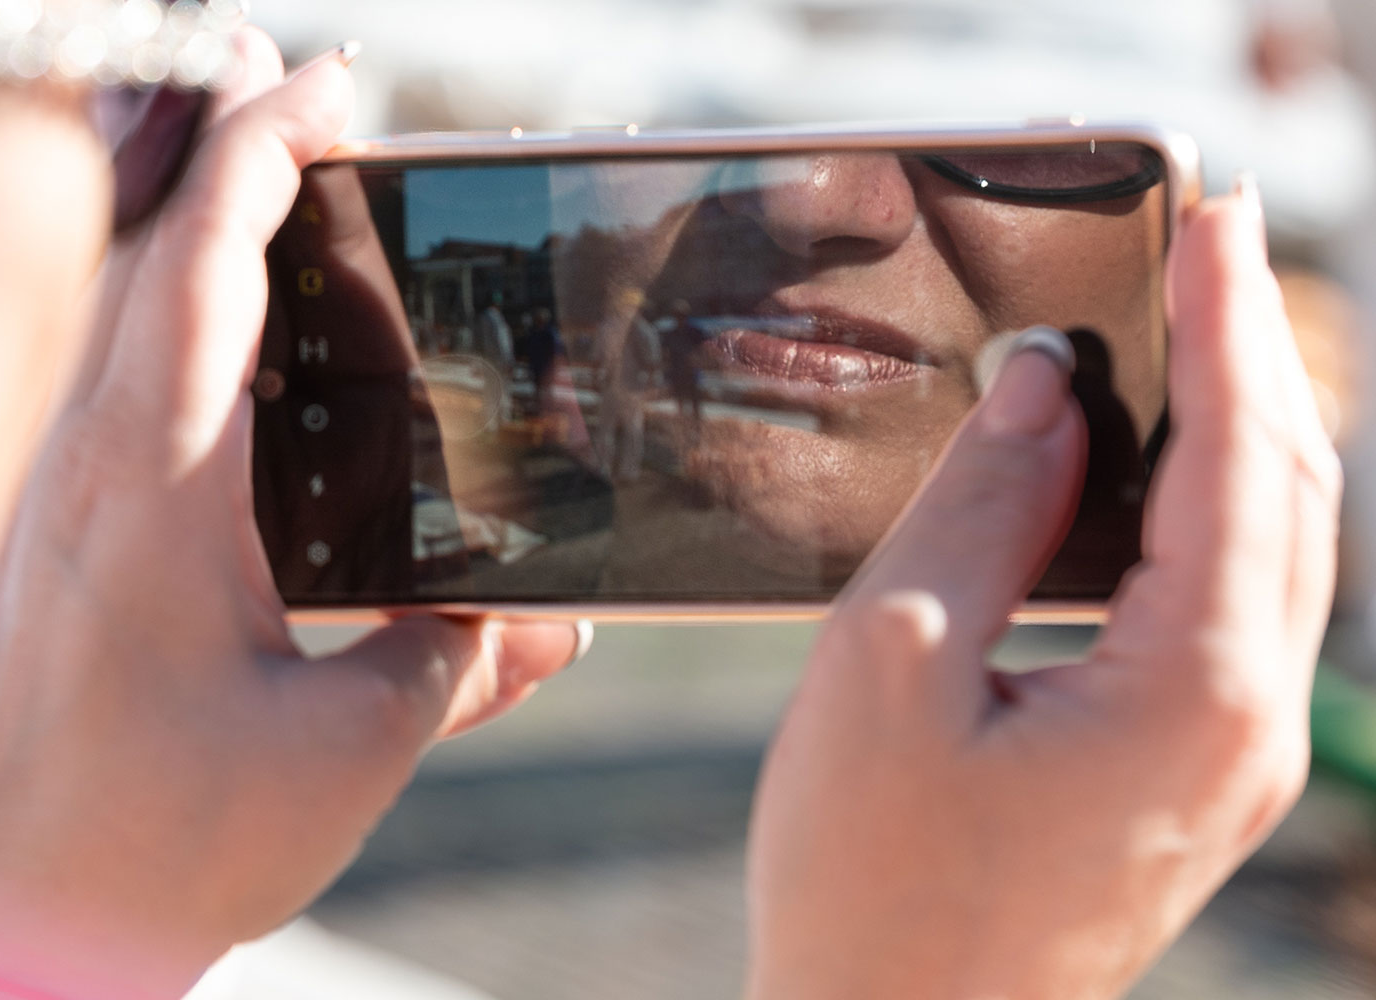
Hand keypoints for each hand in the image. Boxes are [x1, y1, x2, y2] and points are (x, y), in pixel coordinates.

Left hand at [0, 33, 583, 999]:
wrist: (14, 930)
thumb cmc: (157, 848)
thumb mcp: (347, 751)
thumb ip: (455, 661)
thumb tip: (548, 624)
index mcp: (157, 491)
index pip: (208, 268)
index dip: (267, 153)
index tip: (331, 85)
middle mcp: (95, 475)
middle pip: (157, 264)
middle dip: (233, 161)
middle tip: (309, 102)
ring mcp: (68, 510)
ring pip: (133, 331)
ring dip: (209, 245)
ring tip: (285, 204)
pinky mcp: (68, 556)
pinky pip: (126, 408)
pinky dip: (188, 342)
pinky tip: (248, 366)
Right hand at [745, 184, 1339, 998]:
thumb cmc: (870, 883)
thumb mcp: (892, 661)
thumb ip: (980, 508)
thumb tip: (1043, 392)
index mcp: (1192, 693)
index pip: (1244, 459)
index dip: (1228, 323)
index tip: (1212, 217)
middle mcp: (1244, 728)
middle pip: (1292, 499)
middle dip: (1254, 361)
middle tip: (1208, 253)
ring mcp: (1225, 763)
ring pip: (1274, 557)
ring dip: (1238, 435)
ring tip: (1186, 340)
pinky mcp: (1183, 780)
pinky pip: (1231, 613)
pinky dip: (1207, 517)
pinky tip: (1150, 479)